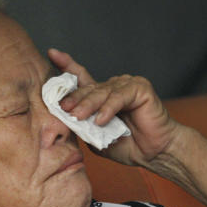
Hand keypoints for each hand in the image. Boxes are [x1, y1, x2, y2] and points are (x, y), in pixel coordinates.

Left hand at [47, 49, 179, 165]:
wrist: (155, 152)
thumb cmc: (128, 146)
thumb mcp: (96, 138)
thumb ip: (83, 126)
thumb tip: (65, 117)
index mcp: (102, 96)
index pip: (82, 78)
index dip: (67, 65)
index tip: (52, 54)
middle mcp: (114, 87)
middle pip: (89, 88)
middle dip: (75, 98)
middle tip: (63, 108)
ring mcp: (127, 85)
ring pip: (102, 92)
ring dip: (89, 105)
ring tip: (79, 117)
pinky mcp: (140, 88)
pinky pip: (119, 97)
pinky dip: (109, 109)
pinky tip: (102, 120)